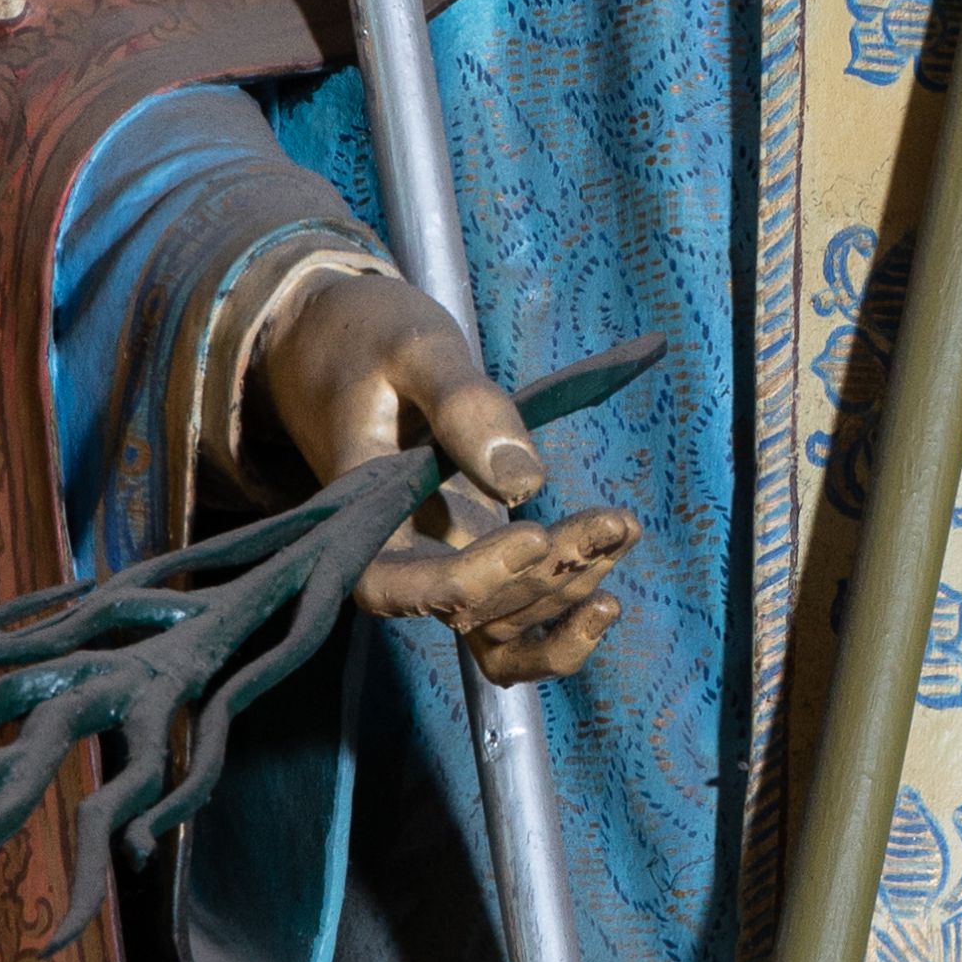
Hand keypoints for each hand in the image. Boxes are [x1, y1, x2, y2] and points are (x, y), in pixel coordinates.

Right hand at [254, 263, 634, 687]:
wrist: (341, 344)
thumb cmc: (366, 336)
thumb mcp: (413, 348)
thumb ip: (462, 405)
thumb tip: (525, 484)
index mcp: (361, 508)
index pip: (396, 584)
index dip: (468, 580)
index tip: (534, 534)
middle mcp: (396, 550)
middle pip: (467, 611)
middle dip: (546, 577)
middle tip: (611, 521)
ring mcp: (435, 558)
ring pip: (498, 624)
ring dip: (566, 591)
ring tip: (620, 528)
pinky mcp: (470, 553)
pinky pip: (511, 614)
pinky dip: (564, 607)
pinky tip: (613, 551)